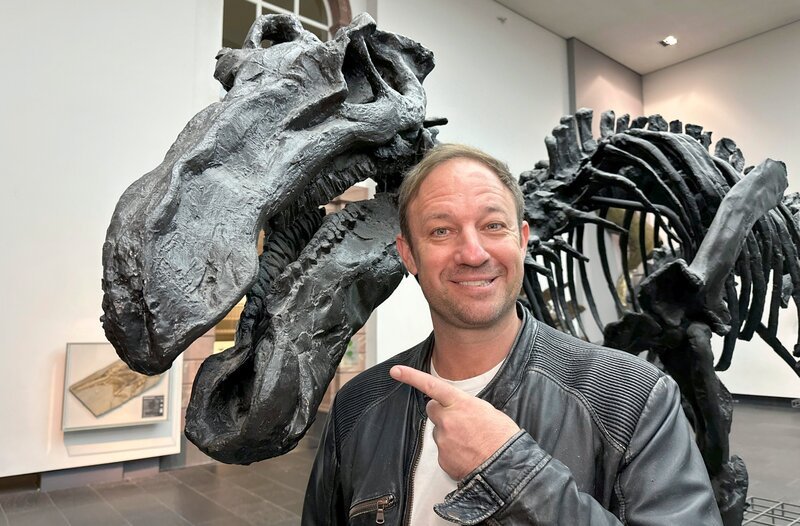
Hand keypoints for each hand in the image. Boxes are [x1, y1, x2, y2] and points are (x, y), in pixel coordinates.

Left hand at [390, 365, 519, 479]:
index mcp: (460, 403)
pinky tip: (468, 455)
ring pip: (440, 432)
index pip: (431, 386)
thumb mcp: (489, 412)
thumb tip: (462, 410)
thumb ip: (468, 407)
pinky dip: (453, 452)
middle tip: (460, 422)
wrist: (507, 468)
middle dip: (442, 413)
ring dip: (450, 434)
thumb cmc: (503, 439)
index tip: (396, 371)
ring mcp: (443, 440)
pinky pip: (443, 451)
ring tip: (471, 442)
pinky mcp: (442, 459)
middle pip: (432, 410)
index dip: (411, 377)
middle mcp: (448, 420)